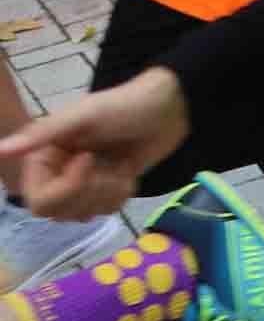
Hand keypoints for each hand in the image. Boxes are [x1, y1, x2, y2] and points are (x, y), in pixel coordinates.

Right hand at [0, 68, 188, 219]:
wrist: (167, 109)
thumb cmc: (122, 106)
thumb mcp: (82, 116)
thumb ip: (41, 135)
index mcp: (43, 157)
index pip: (39, 201)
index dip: (67, 188)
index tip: (89, 159)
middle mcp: (57, 174)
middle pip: (60, 213)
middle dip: (92, 190)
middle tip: (109, 164)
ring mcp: (82, 185)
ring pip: (86, 214)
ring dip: (110, 190)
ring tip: (121, 164)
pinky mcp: (106, 190)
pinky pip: (107, 211)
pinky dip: (122, 193)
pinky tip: (128, 171)